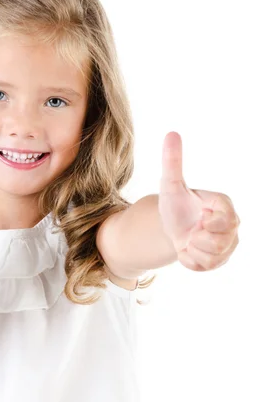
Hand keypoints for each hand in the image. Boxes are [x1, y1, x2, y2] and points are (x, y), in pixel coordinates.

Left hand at [159, 132, 239, 271]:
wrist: (170, 228)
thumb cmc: (174, 204)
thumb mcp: (170, 184)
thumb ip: (172, 161)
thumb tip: (171, 133)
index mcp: (223, 205)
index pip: (228, 220)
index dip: (209, 223)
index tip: (199, 218)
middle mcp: (232, 225)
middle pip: (222, 243)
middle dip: (198, 240)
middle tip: (191, 231)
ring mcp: (228, 244)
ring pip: (214, 258)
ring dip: (193, 251)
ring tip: (189, 240)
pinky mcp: (220, 259)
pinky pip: (206, 267)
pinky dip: (190, 261)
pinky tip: (188, 250)